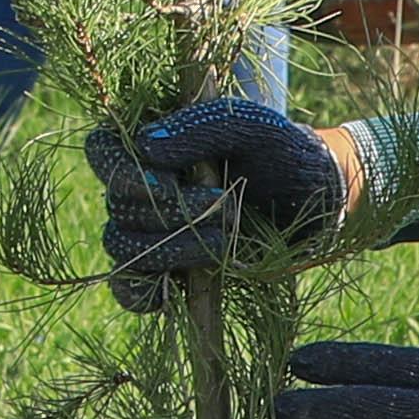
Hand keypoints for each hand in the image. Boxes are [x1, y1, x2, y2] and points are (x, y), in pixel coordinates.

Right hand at [85, 95, 363, 309]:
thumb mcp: (250, 125)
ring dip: (170, 248)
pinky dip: (145, 293)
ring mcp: (151, 231)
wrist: (316, 196)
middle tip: (225, 206)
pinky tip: (174, 289)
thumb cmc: (279, 149)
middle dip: (170, 213)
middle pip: (117, 205)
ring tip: (224, 241)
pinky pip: (131, 289)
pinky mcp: (166, 271)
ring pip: (123, 246)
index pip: (102, 151)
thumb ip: (200, 127)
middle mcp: (140, 187)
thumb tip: (145, 146)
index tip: (166, 184)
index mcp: (149, 142)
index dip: (121, 172)